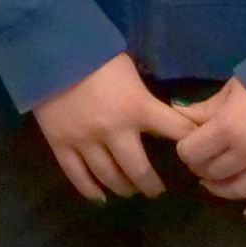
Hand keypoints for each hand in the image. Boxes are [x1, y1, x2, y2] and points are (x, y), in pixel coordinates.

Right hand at [29, 54, 197, 203]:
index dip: (190, 143)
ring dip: (124, 188)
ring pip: (109, 177)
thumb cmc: (96, 54)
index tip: (194, 156)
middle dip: (152, 185)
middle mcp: (114, 130)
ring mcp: (85, 141)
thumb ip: (145, 97)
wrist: (51, 49)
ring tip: (131, 190)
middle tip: (157, 191)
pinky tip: (100, 197)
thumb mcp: (131, 71)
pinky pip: (77, 176)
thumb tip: (163, 116)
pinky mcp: (61, 144)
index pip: (175, 131)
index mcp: (137, 107)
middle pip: (139, 170)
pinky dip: (90, 190)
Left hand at [171, 79, 245, 218]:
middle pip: (214, 173)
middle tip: (203, 161)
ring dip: (222, 189)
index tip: (189, 145)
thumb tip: (178, 116)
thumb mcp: (232, 89)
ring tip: (215, 183)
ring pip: (240, 190)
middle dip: (202, 168)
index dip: (187, 150)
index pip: (193, 152)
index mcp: (229, 128)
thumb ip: (205, 109)